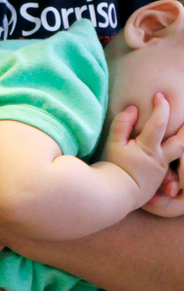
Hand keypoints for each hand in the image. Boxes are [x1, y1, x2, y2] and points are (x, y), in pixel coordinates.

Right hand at [101, 94, 183, 208]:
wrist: (116, 195)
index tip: (159, 96)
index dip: (161, 107)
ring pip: (181, 154)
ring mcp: (163, 169)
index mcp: (150, 147)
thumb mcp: (113, 144)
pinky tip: (173, 151)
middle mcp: (161, 157)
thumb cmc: (113, 168)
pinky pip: (174, 166)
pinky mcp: (160, 179)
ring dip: (183, 141)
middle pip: (181, 140)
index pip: (159, 122)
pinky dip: (177, 157)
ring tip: (182, 133)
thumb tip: (133, 108)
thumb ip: (123, 124)